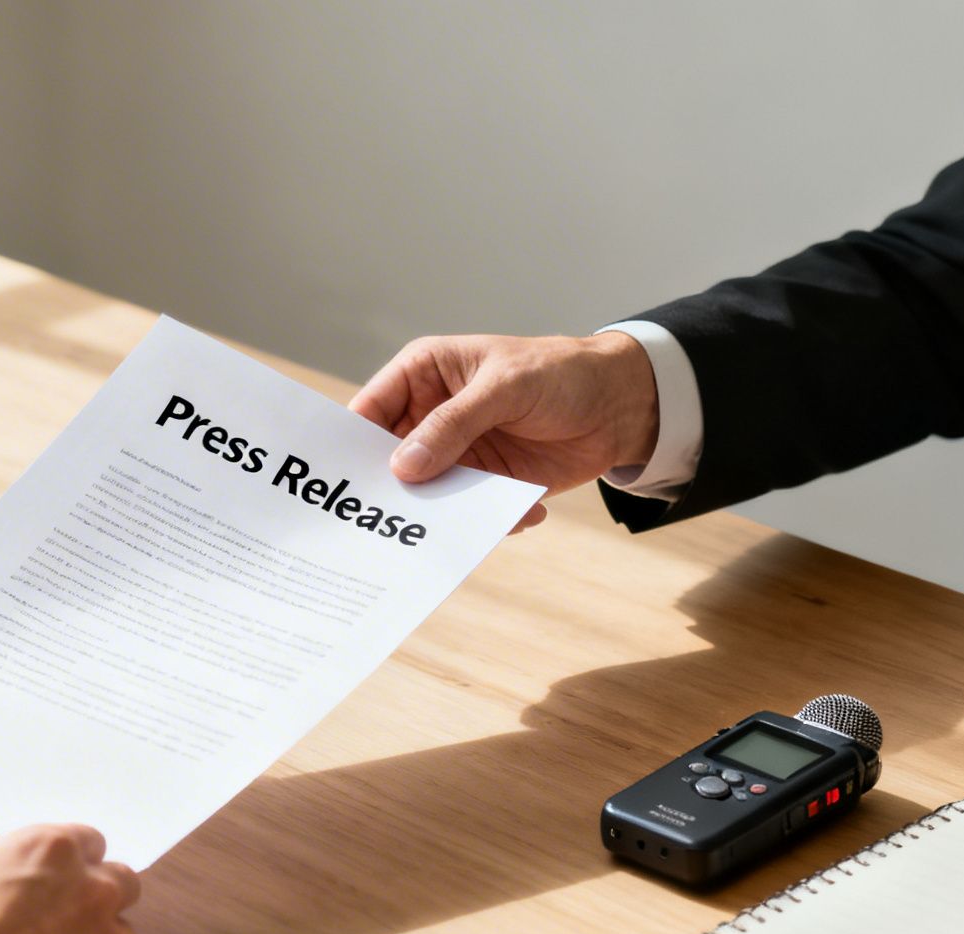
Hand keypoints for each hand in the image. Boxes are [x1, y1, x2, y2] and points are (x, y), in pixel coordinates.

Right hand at [349, 331, 659, 528]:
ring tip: (454, 530)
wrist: (622, 405)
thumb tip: (403, 465)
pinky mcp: (483, 482)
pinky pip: (466, 510)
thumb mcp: (505, 387)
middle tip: (386, 520)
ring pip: (426, 492)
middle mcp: (430, 415)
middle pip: (390, 459)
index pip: (370, 409)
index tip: (341, 480)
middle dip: (391, 488)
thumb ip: (453, 424)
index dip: (351, 443)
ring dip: (440, 512)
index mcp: (423, 374)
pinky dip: (485, 520)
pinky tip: (524, 512)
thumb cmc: (560, 373)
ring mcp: (456, 452)